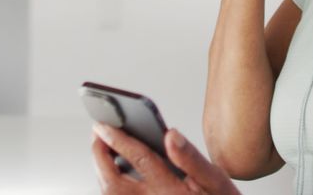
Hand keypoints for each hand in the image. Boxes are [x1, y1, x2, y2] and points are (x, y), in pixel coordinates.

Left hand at [92, 124, 239, 194]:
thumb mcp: (215, 181)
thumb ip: (192, 158)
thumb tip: (170, 135)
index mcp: (170, 191)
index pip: (139, 160)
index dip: (119, 139)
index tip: (104, 124)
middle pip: (113, 181)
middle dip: (100, 155)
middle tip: (97, 133)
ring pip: (110, 193)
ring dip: (101, 171)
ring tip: (101, 147)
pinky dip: (109, 185)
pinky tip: (111, 171)